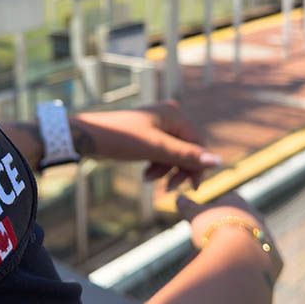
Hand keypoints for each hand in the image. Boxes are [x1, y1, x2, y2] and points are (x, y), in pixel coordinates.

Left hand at [71, 101, 221, 190]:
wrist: (87, 137)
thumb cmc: (121, 139)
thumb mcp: (156, 149)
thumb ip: (187, 156)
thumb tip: (218, 162)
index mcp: (175, 114)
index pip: (199, 143)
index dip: (198, 166)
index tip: (191, 189)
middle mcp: (170, 116)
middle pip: (188, 149)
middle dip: (179, 169)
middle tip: (170, 189)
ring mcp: (158, 126)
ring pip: (175, 153)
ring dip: (166, 169)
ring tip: (149, 179)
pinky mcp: (147, 136)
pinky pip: (162, 153)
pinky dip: (157, 166)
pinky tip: (146, 175)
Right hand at [177, 193, 282, 280]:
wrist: (239, 254)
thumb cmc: (214, 230)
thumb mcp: (195, 216)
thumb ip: (187, 206)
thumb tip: (178, 197)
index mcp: (238, 202)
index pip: (228, 200)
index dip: (216, 211)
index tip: (207, 222)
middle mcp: (256, 216)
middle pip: (243, 221)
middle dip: (230, 230)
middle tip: (214, 243)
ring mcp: (268, 236)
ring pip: (254, 241)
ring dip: (242, 249)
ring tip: (226, 262)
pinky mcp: (275, 258)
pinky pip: (263, 261)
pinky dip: (252, 266)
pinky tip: (241, 274)